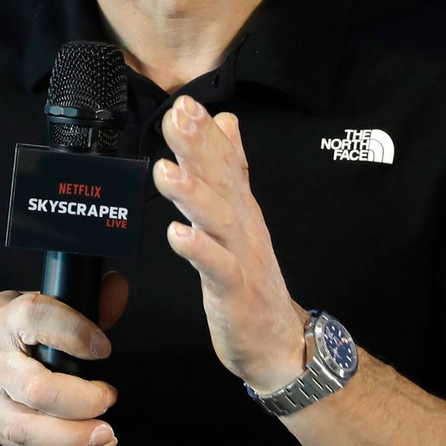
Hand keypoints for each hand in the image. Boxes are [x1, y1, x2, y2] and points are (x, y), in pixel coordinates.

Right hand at [0, 271, 127, 445]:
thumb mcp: (24, 302)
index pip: (37, 319)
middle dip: (81, 399)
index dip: (74, 332)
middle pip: (36, 389)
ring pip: (27, 428)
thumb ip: (76, 302)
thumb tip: (118, 289)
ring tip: (106, 434)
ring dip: (73, 437)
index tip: (103, 347)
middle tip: (109, 396)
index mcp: (4, 320)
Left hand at [155, 95, 306, 391]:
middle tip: (179, 116)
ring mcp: (241, 258)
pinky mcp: (235, 292)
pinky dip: (198, 250)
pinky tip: (178, 234)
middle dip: (199, 147)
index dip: (206, 133)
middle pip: (222, 180)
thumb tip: (226, 121)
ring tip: (167, 171)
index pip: (225, 162)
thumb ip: (230, 170)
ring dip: (194, 194)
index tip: (185, 103)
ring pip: (219, 219)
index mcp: (240, 208)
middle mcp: (243, 226)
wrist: (279, 342)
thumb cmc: (251, 279)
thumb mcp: (240, 217)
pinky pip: (217, 269)